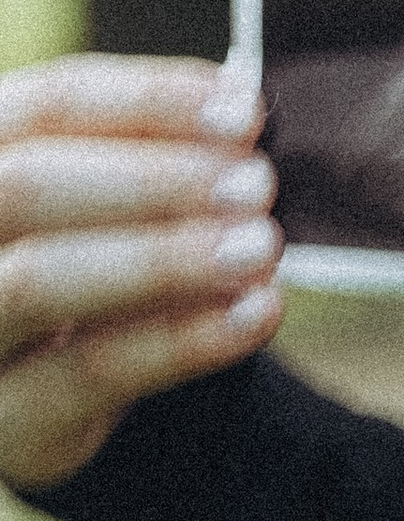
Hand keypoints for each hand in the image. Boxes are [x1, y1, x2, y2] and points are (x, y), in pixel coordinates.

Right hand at [0, 57, 280, 496]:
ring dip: (163, 259)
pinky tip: (257, 312)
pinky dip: (182, 339)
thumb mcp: (102, 210)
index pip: (42, 108)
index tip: (244, 111)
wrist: (44, 400)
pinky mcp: (6, 419)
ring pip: (41, 280)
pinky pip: (92, 372)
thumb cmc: (84, 273)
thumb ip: (148, 160)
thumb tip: (237, 109)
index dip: (146, 102)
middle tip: (256, 183)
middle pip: (23, 185)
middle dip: (151, 181)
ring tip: (261, 246)